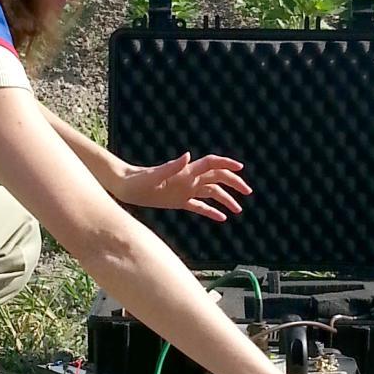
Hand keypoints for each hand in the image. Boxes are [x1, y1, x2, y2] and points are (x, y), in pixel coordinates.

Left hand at [109, 153, 251, 221]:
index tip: (241, 168)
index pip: (211, 164)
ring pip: (211, 193)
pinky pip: (198, 206)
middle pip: (217, 178)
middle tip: (248, 192)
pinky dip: (211, 211)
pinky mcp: (178, 201)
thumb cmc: (138, 179)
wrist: (125, 186)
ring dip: (226, 199)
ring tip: (238, 210)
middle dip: (233, 183)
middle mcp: (188, 179)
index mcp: (186, 171)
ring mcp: (184, 190)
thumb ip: (172, 166)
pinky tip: (221, 218)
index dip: (227, 164)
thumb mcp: (155, 175)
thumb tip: (189, 155)